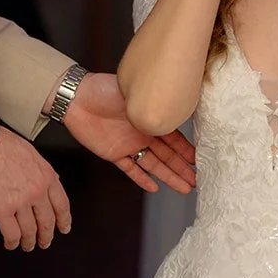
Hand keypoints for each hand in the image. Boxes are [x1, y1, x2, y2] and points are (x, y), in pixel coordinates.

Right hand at [0, 126, 70, 251]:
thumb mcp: (31, 153)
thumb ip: (41, 171)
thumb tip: (46, 181)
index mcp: (46, 176)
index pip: (62, 204)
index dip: (64, 220)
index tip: (64, 227)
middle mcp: (37, 191)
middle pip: (47, 221)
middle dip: (47, 235)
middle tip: (45, 241)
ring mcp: (20, 202)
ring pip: (30, 231)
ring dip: (29, 241)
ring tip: (27, 245)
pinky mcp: (2, 210)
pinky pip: (12, 233)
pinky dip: (13, 242)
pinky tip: (11, 243)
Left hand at [62, 73, 196, 194]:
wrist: (77, 98)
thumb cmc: (104, 89)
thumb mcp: (133, 94)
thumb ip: (151, 106)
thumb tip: (173, 106)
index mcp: (149, 118)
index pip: (174, 138)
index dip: (187, 150)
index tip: (200, 160)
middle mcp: (142, 133)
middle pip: (167, 155)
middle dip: (182, 168)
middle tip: (198, 181)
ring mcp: (129, 144)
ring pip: (153, 164)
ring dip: (169, 176)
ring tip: (184, 188)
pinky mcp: (114, 153)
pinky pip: (131, 169)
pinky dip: (142, 178)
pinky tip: (154, 187)